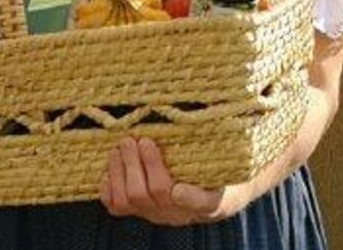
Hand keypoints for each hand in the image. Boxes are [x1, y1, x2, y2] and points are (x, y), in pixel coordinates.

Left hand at [99, 137, 248, 225]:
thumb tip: (229, 129)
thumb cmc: (221, 173)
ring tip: (122, 145)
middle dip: (143, 164)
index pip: (203, 203)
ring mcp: (156, 213)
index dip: (190, 199)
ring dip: (122, 169)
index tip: (179, 190)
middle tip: (138, 140)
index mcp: (212, 200)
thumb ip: (231, 153)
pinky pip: (116, 206)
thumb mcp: (234, 164)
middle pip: (156, 194)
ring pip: (132, 200)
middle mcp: (181, 212)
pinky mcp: (138, 210)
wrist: (211, 195)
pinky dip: (108, 187)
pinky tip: (109, 168)